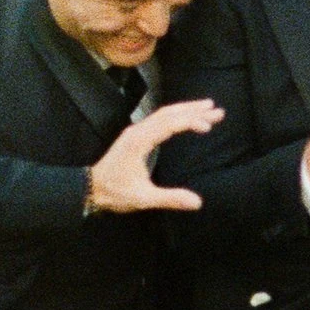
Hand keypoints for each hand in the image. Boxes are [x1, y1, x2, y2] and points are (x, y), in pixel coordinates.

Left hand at [88, 99, 223, 213]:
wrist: (91, 188)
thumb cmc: (115, 192)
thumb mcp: (144, 198)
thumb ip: (170, 198)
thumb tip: (198, 202)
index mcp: (139, 141)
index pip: (170, 124)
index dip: (191, 121)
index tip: (209, 126)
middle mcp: (138, 131)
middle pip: (170, 113)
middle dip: (195, 110)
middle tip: (218, 110)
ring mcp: (136, 131)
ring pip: (165, 113)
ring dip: (187, 110)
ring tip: (209, 108)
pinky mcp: (136, 135)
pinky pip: (159, 119)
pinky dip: (176, 115)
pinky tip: (187, 117)